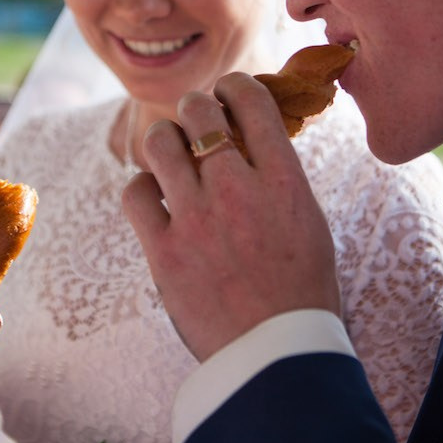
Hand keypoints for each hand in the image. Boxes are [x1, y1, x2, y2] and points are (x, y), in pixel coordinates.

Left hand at [122, 72, 340, 361]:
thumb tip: (253, 137)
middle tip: (197, 122)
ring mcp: (197, 219)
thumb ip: (280, 176)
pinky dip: (143, 187)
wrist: (276, 356)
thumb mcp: (308, 222)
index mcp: (283, 181)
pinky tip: (156, 197)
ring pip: (160, 142)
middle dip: (195, 108)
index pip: (251, 101)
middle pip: (199, 110)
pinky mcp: (164, 251)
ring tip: (171, 153)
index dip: (234, 86)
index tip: (228, 93)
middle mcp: (238, 189)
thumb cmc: (301, 291)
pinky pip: (135, 192)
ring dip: (165, 139)